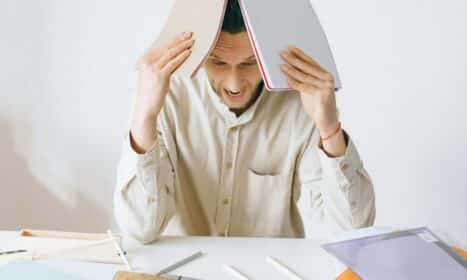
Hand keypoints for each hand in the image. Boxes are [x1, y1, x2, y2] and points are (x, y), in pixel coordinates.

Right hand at [131, 32, 193, 152]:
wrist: (145, 107)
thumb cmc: (150, 93)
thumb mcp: (152, 76)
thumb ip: (160, 66)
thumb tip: (174, 58)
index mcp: (144, 60)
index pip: (160, 47)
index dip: (172, 40)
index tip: (181, 35)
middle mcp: (147, 62)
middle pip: (166, 48)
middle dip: (179, 40)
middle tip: (189, 34)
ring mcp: (153, 68)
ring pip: (170, 53)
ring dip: (182, 46)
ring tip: (192, 42)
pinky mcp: (160, 76)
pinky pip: (173, 63)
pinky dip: (182, 57)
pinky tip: (188, 53)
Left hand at [279, 46, 337, 135]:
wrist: (326, 121)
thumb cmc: (316, 104)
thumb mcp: (309, 89)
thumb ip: (303, 79)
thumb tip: (289, 67)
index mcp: (325, 74)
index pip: (311, 62)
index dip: (300, 54)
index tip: (290, 48)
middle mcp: (328, 78)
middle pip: (308, 67)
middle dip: (294, 60)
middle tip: (282, 53)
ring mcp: (327, 86)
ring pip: (305, 76)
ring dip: (292, 70)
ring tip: (281, 65)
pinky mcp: (324, 94)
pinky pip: (306, 87)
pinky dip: (295, 83)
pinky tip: (287, 79)